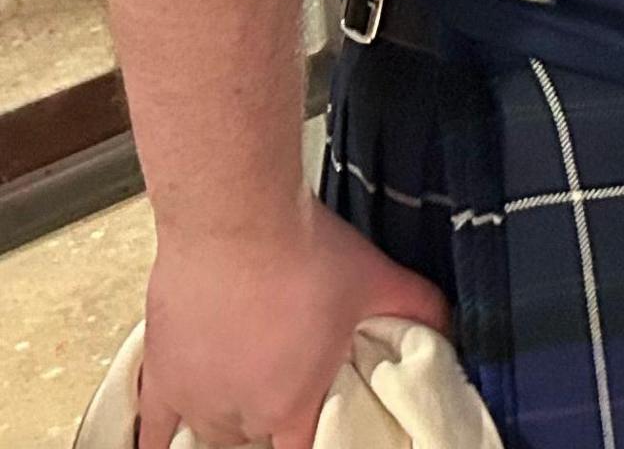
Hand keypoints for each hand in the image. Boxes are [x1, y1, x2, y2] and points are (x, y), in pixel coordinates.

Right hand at [137, 211, 448, 448]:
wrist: (234, 220)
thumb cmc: (300, 251)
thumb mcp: (380, 281)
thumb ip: (420, 310)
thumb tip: (448, 326)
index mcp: (291, 405)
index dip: (315, 447)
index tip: (317, 435)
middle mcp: (238, 413)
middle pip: (255, 445)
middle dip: (273, 430)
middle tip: (289, 398)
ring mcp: (193, 397)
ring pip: (211, 438)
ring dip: (230, 428)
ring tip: (250, 404)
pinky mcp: (160, 375)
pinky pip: (151, 431)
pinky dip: (160, 441)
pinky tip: (170, 444)